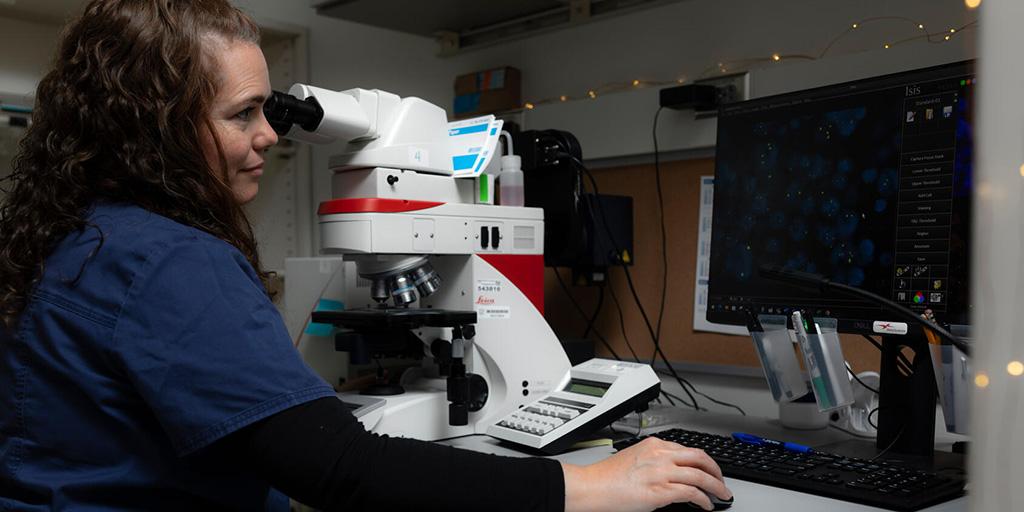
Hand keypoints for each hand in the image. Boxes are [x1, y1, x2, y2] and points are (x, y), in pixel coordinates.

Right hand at [562, 437, 732, 511]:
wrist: (592, 486)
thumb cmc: (607, 477)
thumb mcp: (635, 458)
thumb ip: (654, 460)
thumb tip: (671, 473)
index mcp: (655, 445)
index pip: (689, 450)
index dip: (704, 461)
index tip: (710, 469)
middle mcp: (661, 456)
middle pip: (700, 458)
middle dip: (717, 471)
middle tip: (722, 482)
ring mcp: (662, 473)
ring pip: (701, 476)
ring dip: (716, 487)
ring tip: (722, 495)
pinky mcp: (660, 491)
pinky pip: (692, 494)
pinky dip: (703, 500)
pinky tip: (706, 505)